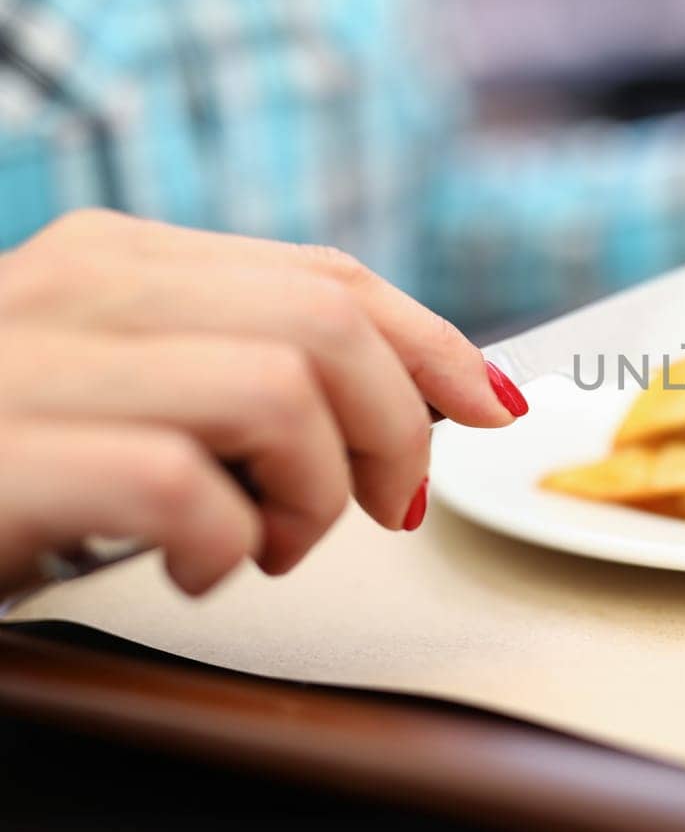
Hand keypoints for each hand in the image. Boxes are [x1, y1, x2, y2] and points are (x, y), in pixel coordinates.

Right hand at [0, 210, 528, 595]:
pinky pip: (181, 481)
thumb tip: (430, 395)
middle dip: (397, 425)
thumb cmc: (10, 462)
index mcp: (117, 262)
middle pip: (325, 323)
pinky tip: (198, 569)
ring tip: (270, 546)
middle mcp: (74, 290)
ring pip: (276, 388)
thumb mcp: (126, 393)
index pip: (328, 276)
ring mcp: (28, 368)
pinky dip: (224, 541)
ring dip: (313, 489)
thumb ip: (246, 367)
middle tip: (380, 508)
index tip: (490, 406)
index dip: (433, 341)